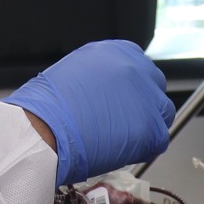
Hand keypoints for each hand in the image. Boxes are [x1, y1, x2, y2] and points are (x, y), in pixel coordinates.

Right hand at [6, 38, 173, 187]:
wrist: (42, 129)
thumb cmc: (46, 105)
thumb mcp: (75, 72)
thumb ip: (99, 77)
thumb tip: (105, 90)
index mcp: (117, 51)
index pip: (139, 67)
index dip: (132, 89)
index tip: (124, 101)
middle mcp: (136, 69)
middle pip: (154, 87)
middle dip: (143, 104)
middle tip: (124, 121)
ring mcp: (146, 99)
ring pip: (161, 113)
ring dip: (147, 125)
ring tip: (122, 138)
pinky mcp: (150, 128)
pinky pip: (159, 140)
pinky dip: (145, 148)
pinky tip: (124, 151)